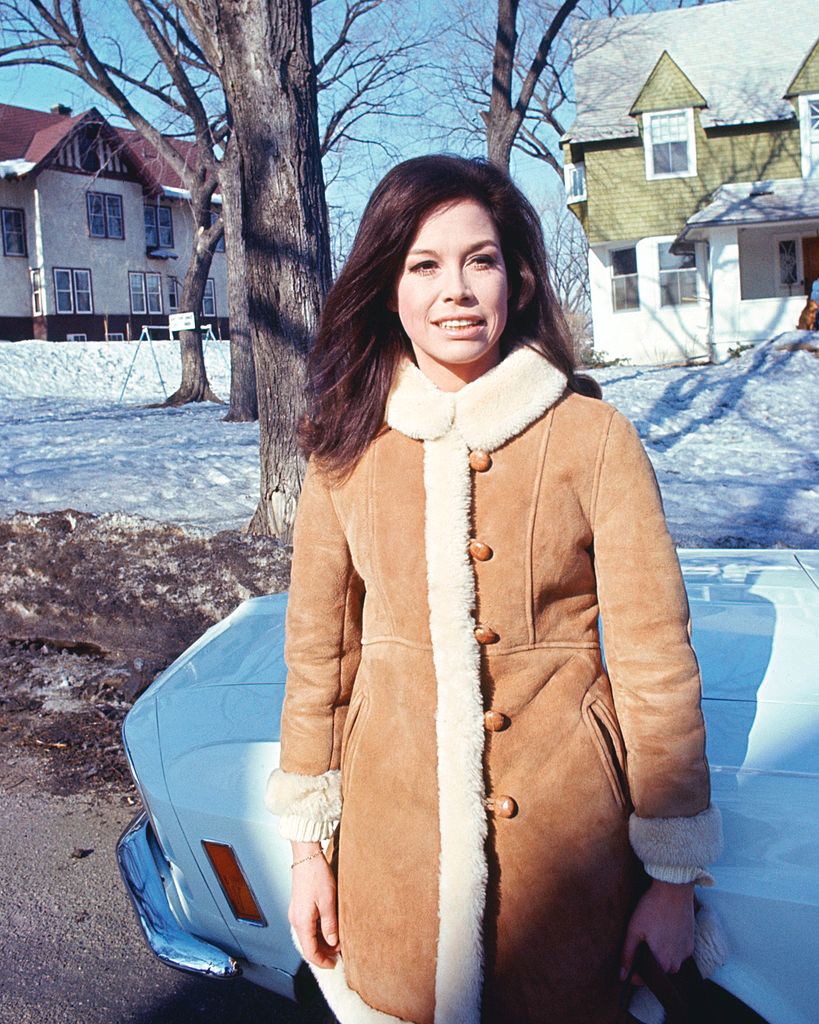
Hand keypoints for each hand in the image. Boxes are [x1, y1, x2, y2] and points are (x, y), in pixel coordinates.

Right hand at [288, 842, 339, 968]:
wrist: (306, 856)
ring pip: (307, 936)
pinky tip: (328, 929)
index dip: (322, 961)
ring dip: (321, 942)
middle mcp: (295, 919)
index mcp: (302, 922)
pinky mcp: (298, 906)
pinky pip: (307, 926)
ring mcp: (295, 912)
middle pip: (307, 945)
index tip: (334, 964)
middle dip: (323, 953)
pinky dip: (317, 932)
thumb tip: (333, 942)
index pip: (310, 951)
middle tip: (339, 954)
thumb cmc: (316, 875)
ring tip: (337, 942)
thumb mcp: (328, 901)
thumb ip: (330, 925)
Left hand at [620, 879, 694, 982]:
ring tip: (652, 934)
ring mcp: (685, 954)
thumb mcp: (634, 930)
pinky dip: (669, 946)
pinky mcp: (690, 944)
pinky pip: (677, 953)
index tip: (629, 957)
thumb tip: (621, 976)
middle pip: (657, 971)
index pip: (644, 979)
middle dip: (647, 961)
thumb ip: (628, 955)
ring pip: (668, 962)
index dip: (633, 970)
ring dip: (659, 954)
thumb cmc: (651, 908)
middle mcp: (676, 964)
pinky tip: (663, 931)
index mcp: (662, 963)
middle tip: (640, 940)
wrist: (674, 890)